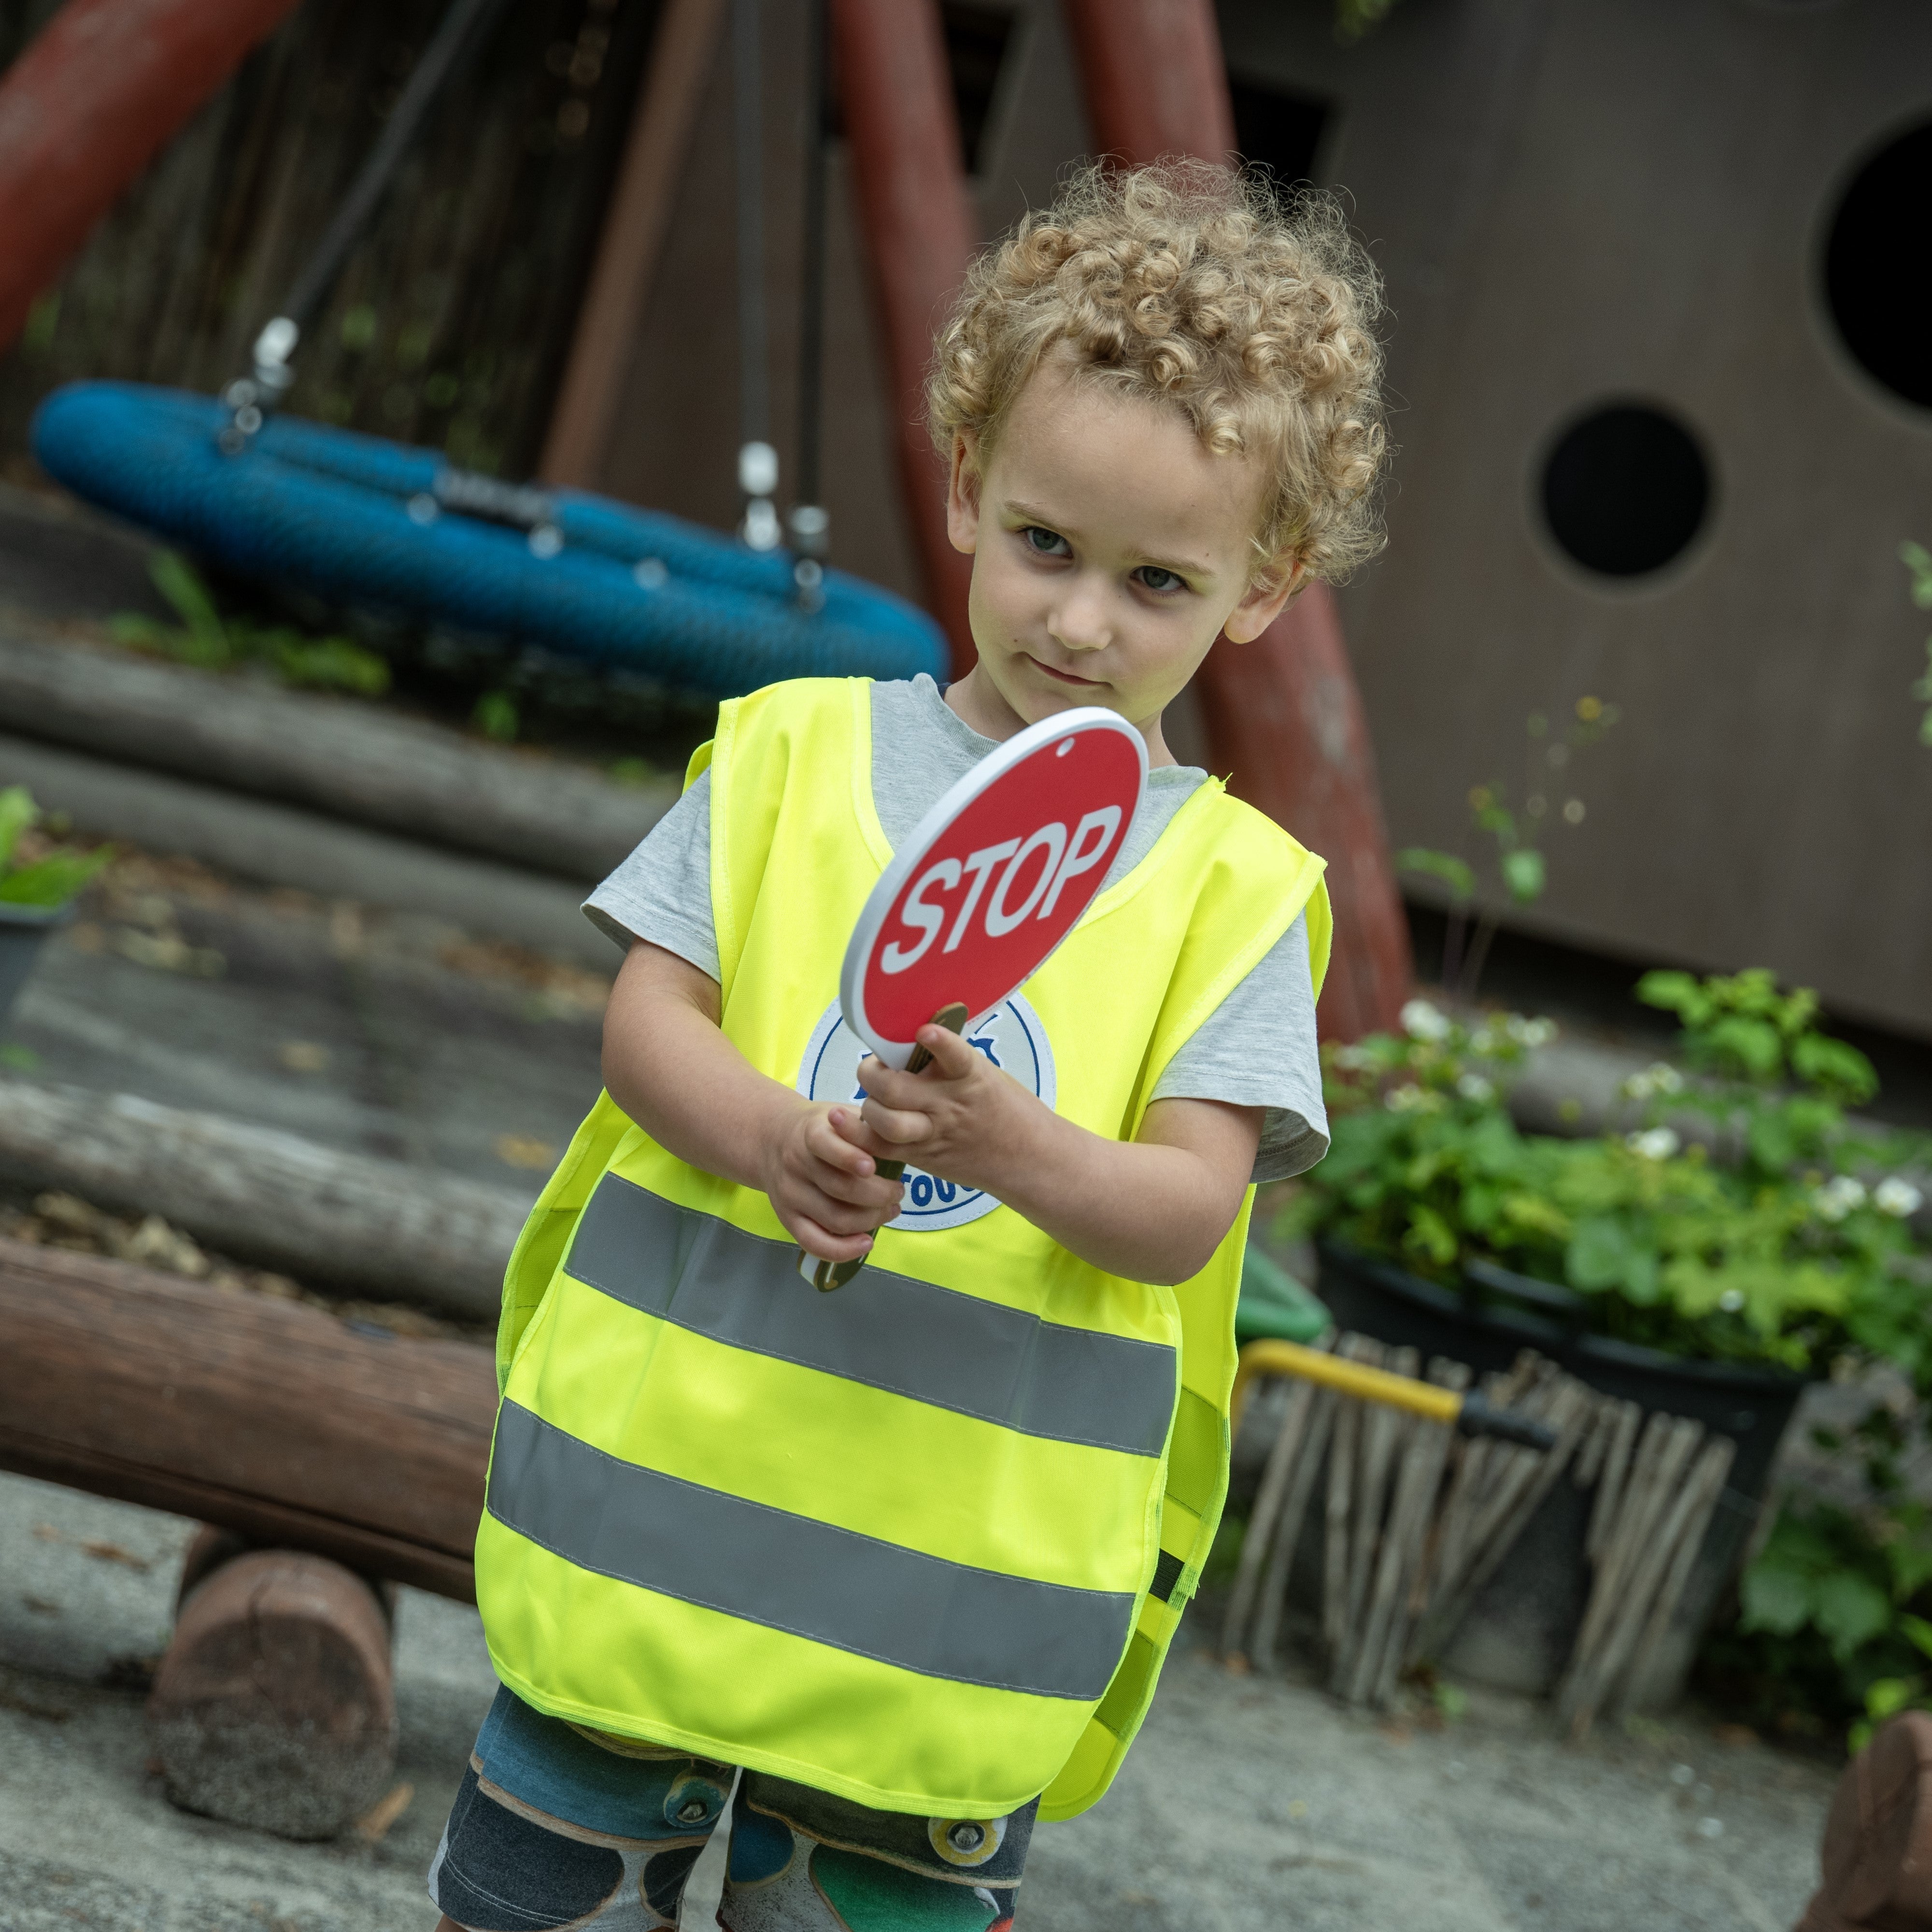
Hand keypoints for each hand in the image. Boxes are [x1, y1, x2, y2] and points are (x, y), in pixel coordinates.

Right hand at [758, 1100, 904, 1262]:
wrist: (772, 1140)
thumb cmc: (824, 1130)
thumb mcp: (842, 1115)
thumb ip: (865, 1128)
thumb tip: (899, 1142)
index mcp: (810, 1134)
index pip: (825, 1145)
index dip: (849, 1158)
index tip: (872, 1167)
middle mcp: (796, 1165)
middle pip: (840, 1189)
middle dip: (879, 1195)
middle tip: (898, 1192)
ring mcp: (790, 1196)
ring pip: (834, 1218)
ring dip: (871, 1219)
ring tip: (891, 1209)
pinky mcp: (788, 1220)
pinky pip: (815, 1243)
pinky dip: (843, 1250)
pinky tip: (867, 1243)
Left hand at [847, 1023, 1041, 1196]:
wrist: (1027, 1157)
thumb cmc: (1004, 1107)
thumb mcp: (984, 1073)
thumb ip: (948, 1059)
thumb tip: (911, 1034)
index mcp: (969, 1076)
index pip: (954, 1055)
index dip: (937, 1042)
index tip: (924, 1032)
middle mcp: (948, 1104)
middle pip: (894, 1088)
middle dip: (872, 1074)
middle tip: (874, 1069)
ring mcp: (934, 1133)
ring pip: (884, 1122)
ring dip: (868, 1108)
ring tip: (873, 1100)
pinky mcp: (923, 1157)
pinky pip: (882, 1149)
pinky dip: (863, 1137)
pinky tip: (855, 1124)